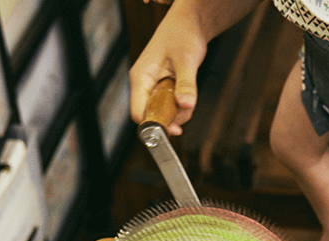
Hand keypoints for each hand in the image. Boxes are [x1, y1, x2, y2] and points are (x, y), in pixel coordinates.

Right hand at [128, 7, 204, 133]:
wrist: (188, 23)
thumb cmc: (182, 34)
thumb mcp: (187, 60)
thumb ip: (186, 84)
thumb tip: (186, 105)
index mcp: (141, 77)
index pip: (138, 112)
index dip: (154, 125)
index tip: (173, 130)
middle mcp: (143, 83)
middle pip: (151, 114)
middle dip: (171, 118)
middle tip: (187, 108)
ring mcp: (152, 85)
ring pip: (162, 111)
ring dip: (178, 111)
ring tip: (190, 96)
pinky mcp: (161, 86)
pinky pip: (168, 103)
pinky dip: (180, 104)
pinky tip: (188, 94)